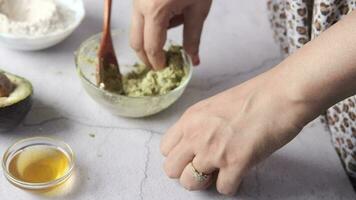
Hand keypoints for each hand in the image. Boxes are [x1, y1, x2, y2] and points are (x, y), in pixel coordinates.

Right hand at [130, 0, 211, 69]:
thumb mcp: (198, 9)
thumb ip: (193, 37)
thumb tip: (193, 59)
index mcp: (155, 10)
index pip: (151, 47)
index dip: (157, 62)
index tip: (164, 68)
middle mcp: (139, 5)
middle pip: (136, 42)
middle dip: (146, 57)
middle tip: (159, 64)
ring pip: (135, 30)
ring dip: (149, 39)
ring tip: (171, 32)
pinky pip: (138, 17)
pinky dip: (150, 25)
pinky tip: (169, 16)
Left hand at [160, 71, 315, 194]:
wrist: (282, 94)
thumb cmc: (255, 96)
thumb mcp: (215, 106)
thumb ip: (201, 126)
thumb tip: (197, 147)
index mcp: (190, 118)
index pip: (165, 149)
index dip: (180, 156)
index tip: (193, 156)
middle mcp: (196, 134)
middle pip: (171, 169)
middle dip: (187, 172)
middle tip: (206, 167)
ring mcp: (214, 150)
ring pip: (191, 183)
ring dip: (206, 182)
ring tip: (222, 171)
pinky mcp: (235, 163)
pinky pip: (223, 189)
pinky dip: (232, 185)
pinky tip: (241, 171)